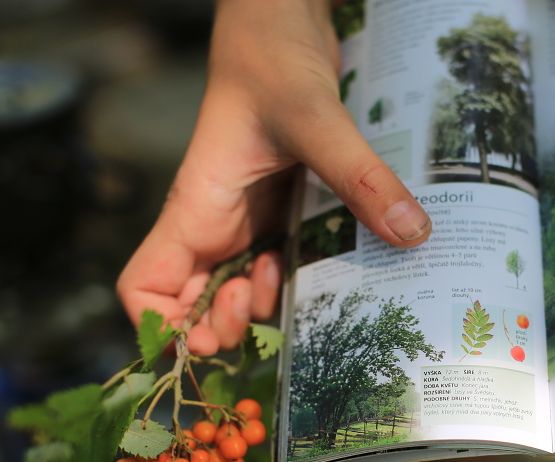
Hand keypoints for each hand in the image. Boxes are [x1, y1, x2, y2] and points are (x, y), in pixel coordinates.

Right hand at [117, 0, 554, 355]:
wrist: (283, 18)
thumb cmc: (271, 58)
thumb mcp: (315, 115)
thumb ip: (358, 173)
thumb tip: (410, 234)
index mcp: (195, 209)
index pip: (144, 287)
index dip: (159, 328)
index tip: (205, 337)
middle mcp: (214, 225)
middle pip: (194, 308)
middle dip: (226, 329)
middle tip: (269, 308)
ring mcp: (246, 222)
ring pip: (240, 292)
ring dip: (267, 308)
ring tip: (299, 285)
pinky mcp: (278, 212)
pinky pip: (280, 264)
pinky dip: (299, 281)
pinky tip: (327, 268)